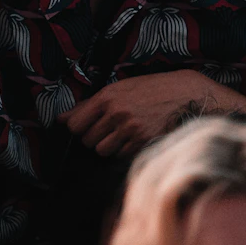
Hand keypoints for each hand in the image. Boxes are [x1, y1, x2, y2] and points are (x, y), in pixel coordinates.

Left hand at [65, 70, 221, 156]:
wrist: (184, 94)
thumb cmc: (150, 90)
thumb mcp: (120, 89)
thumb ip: (89, 105)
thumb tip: (61, 119)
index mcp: (107, 97)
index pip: (75, 124)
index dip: (78, 128)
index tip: (85, 127)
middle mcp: (116, 113)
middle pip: (87, 140)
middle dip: (94, 138)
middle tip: (109, 129)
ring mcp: (130, 129)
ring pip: (102, 151)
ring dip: (109, 146)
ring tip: (122, 133)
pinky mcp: (143, 142)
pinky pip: (120, 155)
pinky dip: (124, 150)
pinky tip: (135, 137)